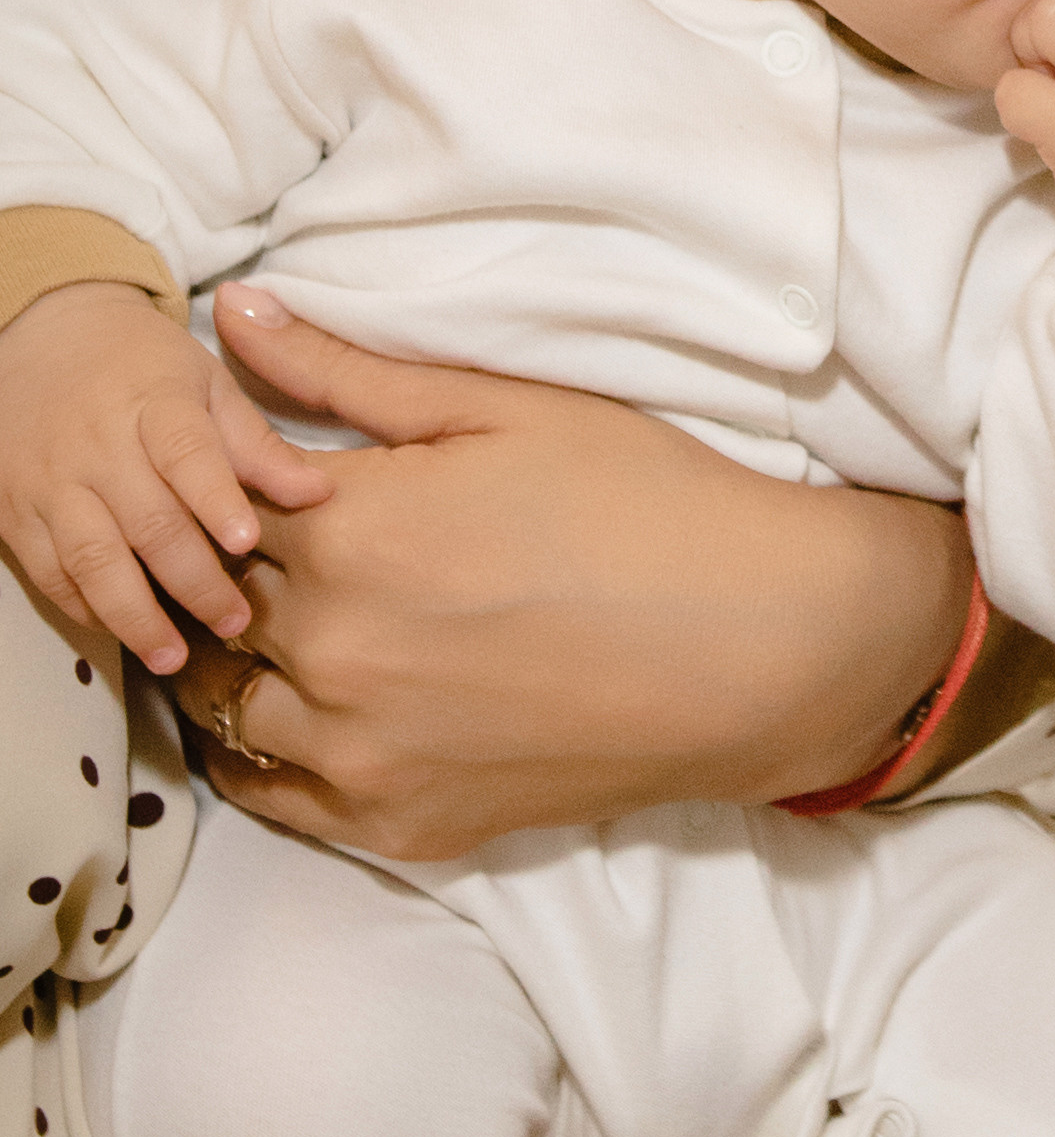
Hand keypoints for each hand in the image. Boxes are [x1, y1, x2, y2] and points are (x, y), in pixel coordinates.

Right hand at [0, 282, 328, 673]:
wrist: (40, 337)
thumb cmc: (140, 365)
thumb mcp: (205, 382)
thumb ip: (256, 443)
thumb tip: (318, 493)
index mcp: (153, 403)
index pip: (186, 454)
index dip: (215, 500)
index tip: (246, 542)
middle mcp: (97, 445)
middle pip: (146, 522)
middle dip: (193, 582)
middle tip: (235, 622)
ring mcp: (52, 482)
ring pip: (91, 559)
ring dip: (134, 616)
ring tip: (174, 655)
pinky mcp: (17, 511)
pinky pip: (49, 572)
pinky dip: (86, 609)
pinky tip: (124, 632)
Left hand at [180, 285, 975, 856]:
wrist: (761, 650)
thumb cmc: (648, 508)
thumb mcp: (505, 411)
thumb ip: (350, 372)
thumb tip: (231, 313)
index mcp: (349, 532)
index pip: (219, 494)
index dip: (235, 474)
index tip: (276, 471)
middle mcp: (332, 651)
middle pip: (212, 598)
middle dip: (228, 564)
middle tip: (285, 546)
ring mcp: (360, 751)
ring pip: (222, 705)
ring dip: (238, 661)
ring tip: (292, 626)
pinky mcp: (399, 823)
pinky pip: (273, 795)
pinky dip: (267, 751)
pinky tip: (311, 708)